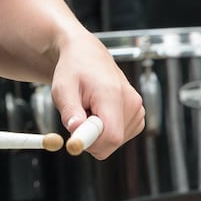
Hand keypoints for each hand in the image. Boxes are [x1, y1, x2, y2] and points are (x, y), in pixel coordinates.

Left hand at [49, 31, 143, 159]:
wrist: (87, 56)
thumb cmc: (74, 70)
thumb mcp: (63, 88)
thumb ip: (70, 111)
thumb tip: (76, 131)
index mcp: (113, 94)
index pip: (111, 135)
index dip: (92, 144)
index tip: (74, 143)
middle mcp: (131, 102)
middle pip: (112, 142)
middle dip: (91, 137)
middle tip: (78, 117)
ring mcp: (138, 110)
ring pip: (114, 142)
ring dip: (97, 133)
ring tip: (89, 109)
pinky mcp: (138, 116)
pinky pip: (118, 137)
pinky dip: (105, 130)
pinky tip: (99, 112)